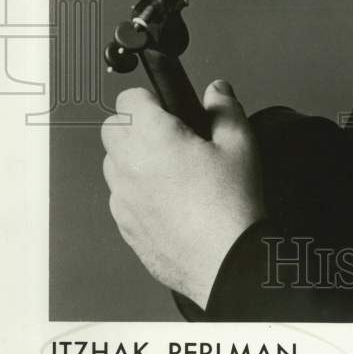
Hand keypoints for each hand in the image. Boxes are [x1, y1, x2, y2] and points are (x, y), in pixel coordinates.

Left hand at [101, 79, 263, 309]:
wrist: (226, 262)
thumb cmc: (231, 207)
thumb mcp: (240, 144)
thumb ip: (225, 108)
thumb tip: (217, 91)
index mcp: (152, 138)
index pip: (128, 98)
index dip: (152, 97)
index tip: (170, 107)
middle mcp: (128, 166)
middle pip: (112, 128)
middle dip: (136, 124)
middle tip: (169, 134)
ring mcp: (123, 199)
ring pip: (112, 163)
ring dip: (133, 157)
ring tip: (171, 168)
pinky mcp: (125, 226)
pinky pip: (121, 197)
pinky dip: (137, 191)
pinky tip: (170, 199)